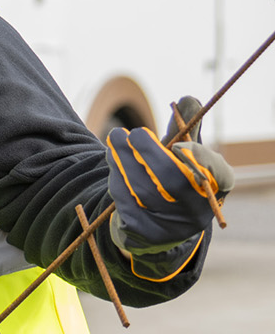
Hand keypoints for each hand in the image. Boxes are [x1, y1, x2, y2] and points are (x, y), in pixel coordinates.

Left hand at [107, 97, 231, 256]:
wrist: (155, 224)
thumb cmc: (172, 179)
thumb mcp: (182, 156)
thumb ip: (185, 130)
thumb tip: (187, 99)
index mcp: (216, 190)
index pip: (220, 175)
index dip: (201, 159)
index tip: (180, 145)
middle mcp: (198, 212)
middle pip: (174, 181)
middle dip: (150, 153)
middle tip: (130, 132)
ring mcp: (171, 227)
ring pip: (146, 191)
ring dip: (125, 161)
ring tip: (115, 139)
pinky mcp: (145, 234)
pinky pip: (127, 205)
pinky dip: (118, 181)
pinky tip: (113, 164)